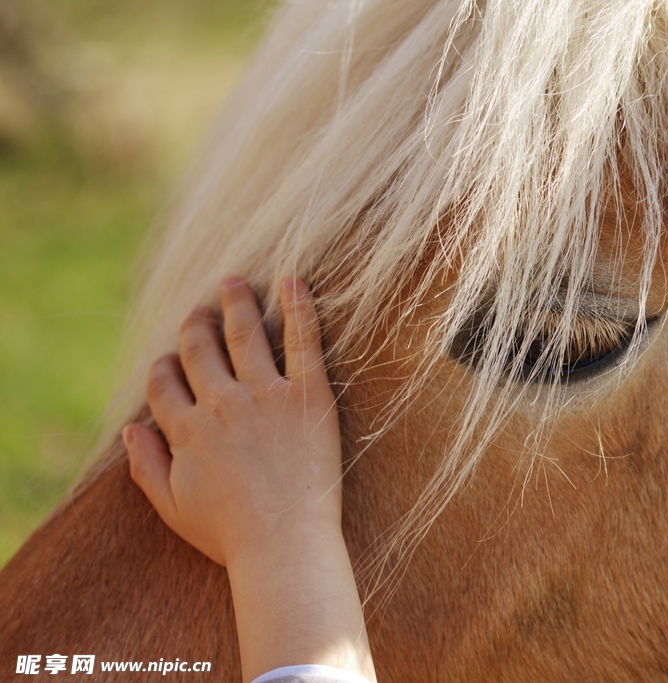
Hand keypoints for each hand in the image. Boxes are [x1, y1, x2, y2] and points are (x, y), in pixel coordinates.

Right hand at [124, 277, 340, 566]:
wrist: (286, 545)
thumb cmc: (232, 535)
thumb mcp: (173, 508)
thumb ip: (146, 466)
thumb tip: (130, 428)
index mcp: (187, 431)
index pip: (163, 383)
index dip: (163, 368)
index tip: (168, 362)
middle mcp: (222, 404)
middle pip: (199, 349)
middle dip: (194, 325)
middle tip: (198, 310)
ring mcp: (266, 396)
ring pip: (244, 334)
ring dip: (234, 302)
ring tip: (234, 282)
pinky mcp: (308, 396)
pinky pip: (303, 341)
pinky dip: (298, 307)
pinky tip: (292, 280)